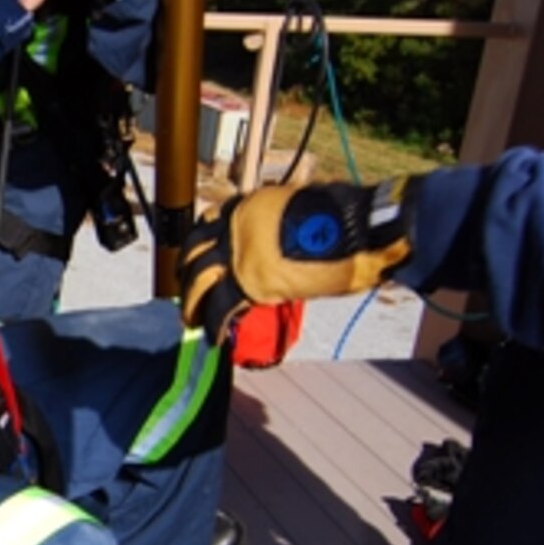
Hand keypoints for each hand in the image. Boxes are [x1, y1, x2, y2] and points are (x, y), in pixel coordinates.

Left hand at [178, 178, 416, 342]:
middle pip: (195, 251)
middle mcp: (238, 226)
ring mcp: (240, 253)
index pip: (210, 222)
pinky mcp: (250, 281)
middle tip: (185, 293)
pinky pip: (221, 307)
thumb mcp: (300, 212)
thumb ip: (280, 226)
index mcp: (249, 206)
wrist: (357, 228)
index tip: (197, 259)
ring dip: (192, 304)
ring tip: (192, 322)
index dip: (200, 244)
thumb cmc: (343, 218)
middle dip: (186, 274)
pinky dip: (214, 325)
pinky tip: (214, 338)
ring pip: (199, 280)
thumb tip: (284, 241)